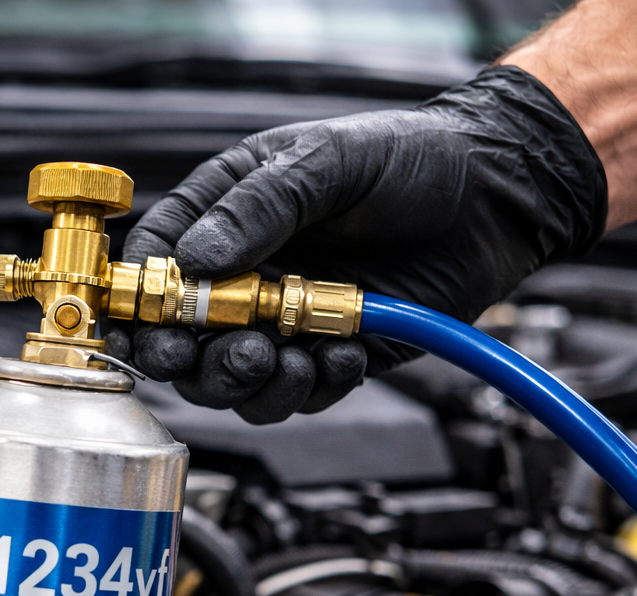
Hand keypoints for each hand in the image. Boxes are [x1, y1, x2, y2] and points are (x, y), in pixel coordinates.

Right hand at [106, 65, 606, 422]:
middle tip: (237, 350)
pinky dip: (314, 385)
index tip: (153, 322)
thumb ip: (256, 208)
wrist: (495, 196)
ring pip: (233, 383)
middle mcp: (245, 276)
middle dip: (195, 360)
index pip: (155, 266)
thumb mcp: (324, 161)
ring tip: (291, 355)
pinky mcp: (329, 356)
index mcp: (224, 218)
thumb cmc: (409, 158)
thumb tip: (193, 260)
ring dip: (253, 382)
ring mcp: (283, 321)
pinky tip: (344, 350)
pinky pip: (298, 396)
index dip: (141, 302)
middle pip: (180, 344)